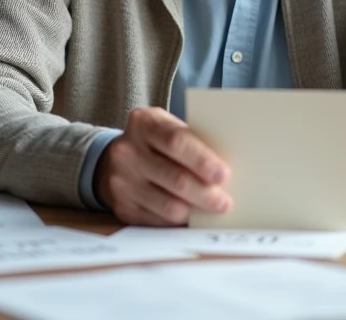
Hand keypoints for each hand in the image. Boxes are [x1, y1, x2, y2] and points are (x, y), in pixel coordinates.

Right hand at [95, 106, 231, 225]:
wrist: (120, 157)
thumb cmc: (157, 141)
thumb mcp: (169, 128)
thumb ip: (192, 143)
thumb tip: (225, 170)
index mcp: (144, 123)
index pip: (176, 142)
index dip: (202, 160)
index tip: (223, 174)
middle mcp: (128, 152)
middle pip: (175, 178)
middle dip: (205, 193)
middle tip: (225, 202)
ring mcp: (122, 181)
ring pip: (168, 205)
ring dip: (195, 212)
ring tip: (212, 210)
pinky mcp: (123, 207)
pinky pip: (159, 222)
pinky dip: (179, 222)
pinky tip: (192, 216)